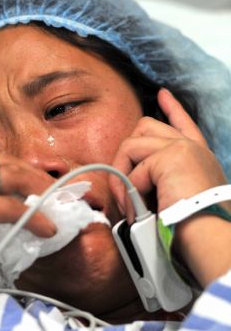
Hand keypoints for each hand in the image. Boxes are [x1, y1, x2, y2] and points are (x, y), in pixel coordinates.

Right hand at [0, 155, 55, 303]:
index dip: (17, 170)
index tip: (37, 184)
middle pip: (4, 161)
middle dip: (34, 173)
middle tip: (56, 189)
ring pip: (10, 176)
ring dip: (39, 188)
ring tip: (58, 204)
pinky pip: (8, 207)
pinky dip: (33, 216)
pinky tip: (47, 229)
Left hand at [110, 88, 230, 285]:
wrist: (209, 236)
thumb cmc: (195, 227)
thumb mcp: (181, 198)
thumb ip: (164, 184)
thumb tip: (135, 188)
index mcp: (199, 157)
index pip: (184, 124)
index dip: (172, 108)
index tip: (162, 95)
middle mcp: (192, 148)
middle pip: (145, 128)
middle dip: (127, 154)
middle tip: (123, 185)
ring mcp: (182, 149)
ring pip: (131, 146)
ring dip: (121, 176)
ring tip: (128, 205)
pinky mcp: (170, 157)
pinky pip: (133, 171)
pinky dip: (130, 193)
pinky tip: (140, 210)